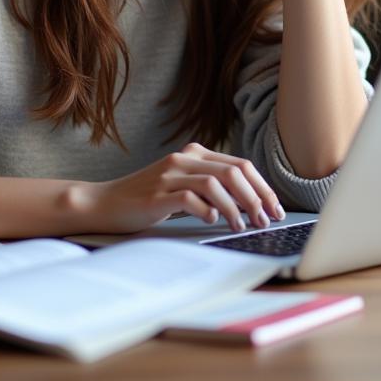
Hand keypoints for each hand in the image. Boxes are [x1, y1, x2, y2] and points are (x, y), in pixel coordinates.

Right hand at [76, 143, 284, 234]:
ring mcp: (170, 175)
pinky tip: (213, 221)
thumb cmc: (148, 198)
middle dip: (256, 198)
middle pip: (234, 172)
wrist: (105, 203)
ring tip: (243, 227)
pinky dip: (207, 210)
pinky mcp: (158, 194)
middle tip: (266, 220)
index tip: (275, 209)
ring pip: (217, 184)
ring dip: (236, 208)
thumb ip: (212, 186)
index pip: (241, 165)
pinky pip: (191, 198)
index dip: (262, 187)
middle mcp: (184, 159)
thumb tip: (253, 203)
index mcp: (195, 153)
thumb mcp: (183, 185)